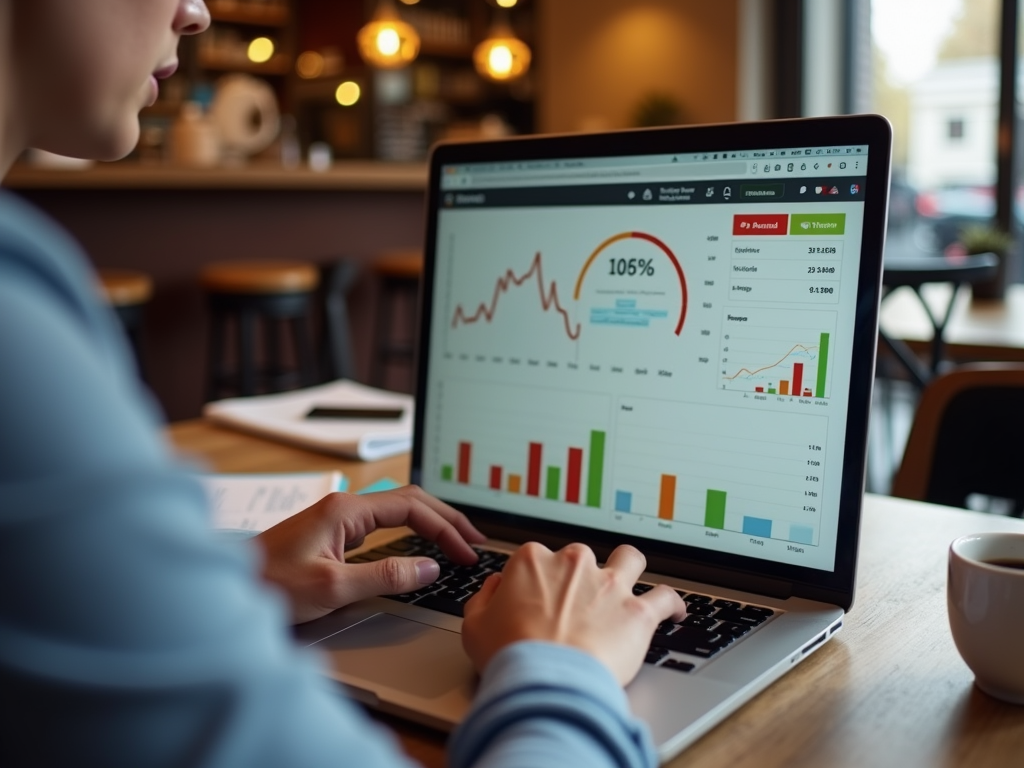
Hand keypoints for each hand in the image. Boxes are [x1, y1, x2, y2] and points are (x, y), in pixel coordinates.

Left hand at [254, 485, 485, 623]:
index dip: (445, 527)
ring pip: (396, 511)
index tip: (465, 551)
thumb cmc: (268, 586)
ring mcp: (337, 521)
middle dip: (446, 519)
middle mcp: (343, 508)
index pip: (411, 507)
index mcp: (345, 511)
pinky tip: (418, 547)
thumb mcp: (332, 588)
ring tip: (455, 541)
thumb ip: (385, 577)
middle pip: (409, 502)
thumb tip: (429, 568)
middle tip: (474, 541)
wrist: (226, 591)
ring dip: (429, 524)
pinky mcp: (331, 536)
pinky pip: (381, 527)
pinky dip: (409, 533)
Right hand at [462, 542, 685, 685]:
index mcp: (533, 560)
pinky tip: (675, 612)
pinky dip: (672, 604)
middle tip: (574, 605)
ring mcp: (609, 584)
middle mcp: (574, 563)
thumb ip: (484, 598)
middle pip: (581, 558)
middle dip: (579, 576)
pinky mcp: (638, 610)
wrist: (547, 678)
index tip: (536, 600)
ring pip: (629, 559)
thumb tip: (496, 587)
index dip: (536, 581)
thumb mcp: (474, 625)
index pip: (536, 558)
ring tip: (628, 585)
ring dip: (629, 569)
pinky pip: (666, 597)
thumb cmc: (510, 653)